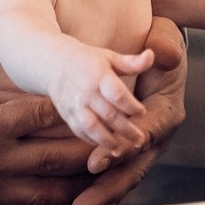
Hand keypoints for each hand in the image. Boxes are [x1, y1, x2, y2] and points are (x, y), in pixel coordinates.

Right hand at [50, 44, 153, 162]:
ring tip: (121, 149)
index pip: (117, 95)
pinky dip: (93, 140)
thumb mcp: (110, 58)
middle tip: (139, 139)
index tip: (141, 112)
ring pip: (92, 128)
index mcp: (99, 76)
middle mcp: (86, 92)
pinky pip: (81, 132)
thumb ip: (132, 62)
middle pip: (109, 115)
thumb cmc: (88, 61)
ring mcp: (75, 106)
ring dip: (108, 141)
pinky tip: (105, 145)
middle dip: (126, 130)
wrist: (54, 64)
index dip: (132, 106)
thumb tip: (151, 55)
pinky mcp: (68, 115)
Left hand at [73, 17, 188, 204]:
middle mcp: (157, 136)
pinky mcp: (132, 149)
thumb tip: (163, 56)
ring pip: (125, 176)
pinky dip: (100, 188)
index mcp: (167, 113)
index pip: (144, 137)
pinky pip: (117, 172)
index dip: (121, 150)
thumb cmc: (162, 45)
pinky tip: (80, 202)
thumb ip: (165, 49)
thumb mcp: (167, 40)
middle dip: (107, 188)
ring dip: (102, 195)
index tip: (95, 163)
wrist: (161, 51)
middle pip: (134, 168)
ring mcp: (145, 146)